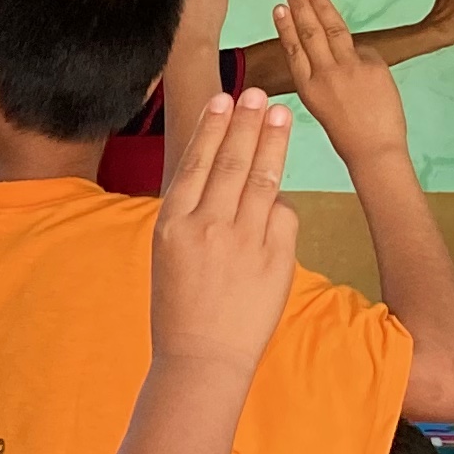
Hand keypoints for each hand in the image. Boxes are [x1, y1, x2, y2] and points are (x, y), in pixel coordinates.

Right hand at [146, 85, 298, 375]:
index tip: (226, 99)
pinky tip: (280, 193)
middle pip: (232, 161)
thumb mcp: (169, 255)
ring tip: (282, 115)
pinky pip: (283, 215)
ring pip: (263, 179)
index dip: (214, 127)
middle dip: (248, 122)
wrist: (202, 360)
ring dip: (273, 142)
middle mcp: (206, 225)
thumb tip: (228, 180)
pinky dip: (281, 204)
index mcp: (172, 223)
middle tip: (260, 94)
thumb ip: (193, 216)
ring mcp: (242, 240)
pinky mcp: (274, 258)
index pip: (197, 161)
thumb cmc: (180, 310)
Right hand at [270, 0, 405, 164]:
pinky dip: (360, 48)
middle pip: (310, 33)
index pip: (293, 49)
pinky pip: (364, 49)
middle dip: (300, 6)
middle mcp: (324, 74)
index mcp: (307, 88)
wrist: (374, 149)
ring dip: (320, 6)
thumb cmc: (350, 133)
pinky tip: (357, 53)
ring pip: (332, 30)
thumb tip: (344, 52)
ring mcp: (348, 69)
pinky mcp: (371, 66)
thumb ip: (328, 75)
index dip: (286, 26)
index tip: (279, 8)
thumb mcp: (325, 105)